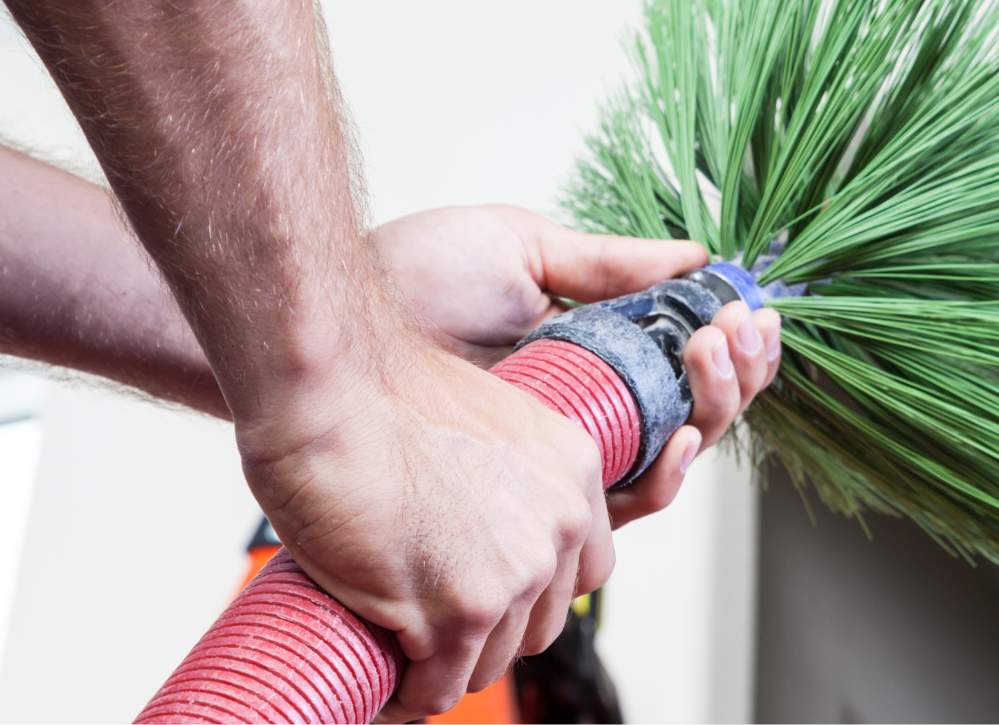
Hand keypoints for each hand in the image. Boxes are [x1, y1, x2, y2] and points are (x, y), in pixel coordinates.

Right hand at [239, 341, 613, 720]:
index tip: (489, 599)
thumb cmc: (379, 398)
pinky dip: (408, 695)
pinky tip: (384, 680)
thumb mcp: (483, 427)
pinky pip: (438, 687)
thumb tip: (478, 529)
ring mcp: (515, 572)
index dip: (529, 594)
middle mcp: (558, 523)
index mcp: (573, 471)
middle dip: (487, 634)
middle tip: (434, 628)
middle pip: (538, 625)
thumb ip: (504, 478)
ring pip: (489, 662)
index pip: (582, 571)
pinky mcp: (461, 611)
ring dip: (444, 666)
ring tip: (401, 650)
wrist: (329, 390)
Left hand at [374, 205, 781, 527]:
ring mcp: (562, 459)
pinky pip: (621, 508)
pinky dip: (664, 477)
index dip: (732, 346)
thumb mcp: (523, 249)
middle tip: (738, 332)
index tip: (750, 311)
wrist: (334, 325)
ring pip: (673, 461)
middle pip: (695, 415)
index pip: (685, 364)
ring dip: (715, 409)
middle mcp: (586, 412)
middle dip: (737, 375)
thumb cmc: (409, 279)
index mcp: (591, 353)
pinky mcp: (533, 502)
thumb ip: (610, 264)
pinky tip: (677, 437)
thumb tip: (698, 257)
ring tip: (713, 355)